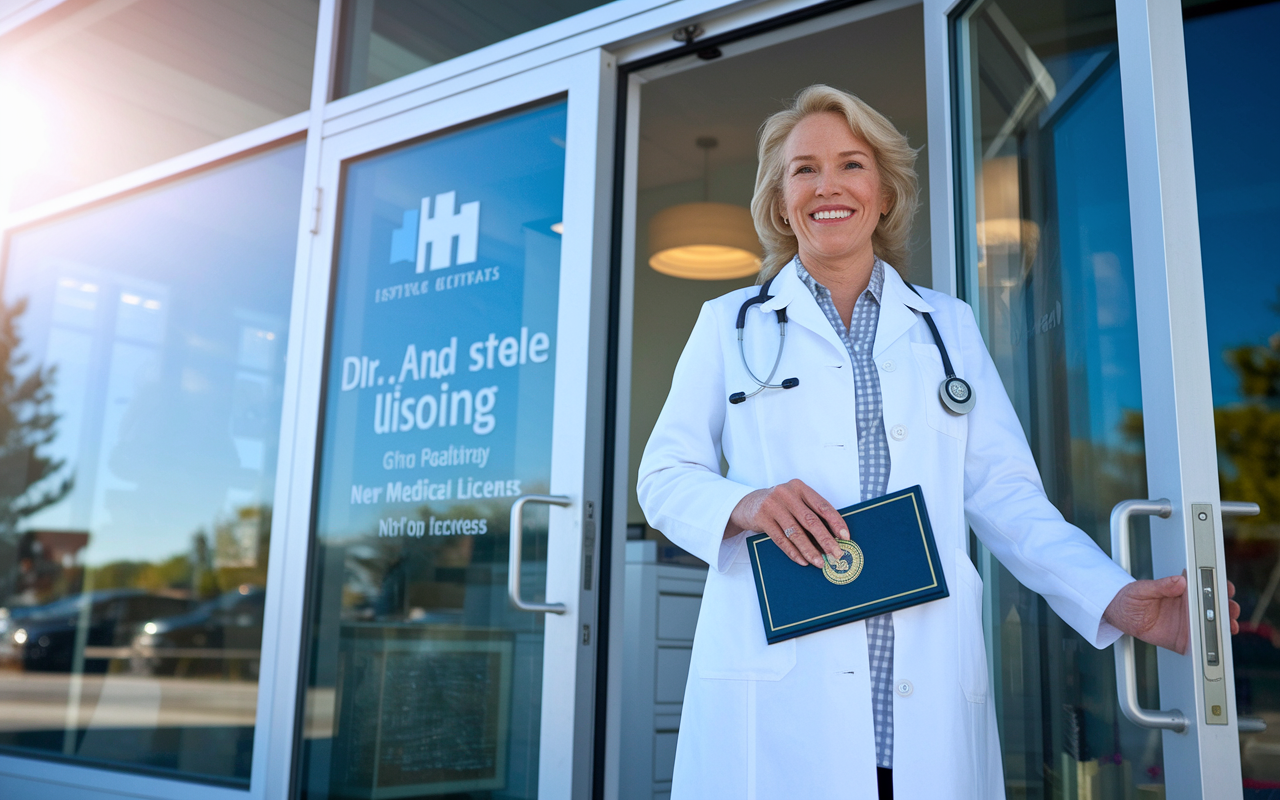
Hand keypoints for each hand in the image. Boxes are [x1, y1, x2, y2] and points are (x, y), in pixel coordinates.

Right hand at [725, 479, 847, 567]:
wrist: (746, 504)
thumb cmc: (779, 505)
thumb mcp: (794, 501)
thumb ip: (810, 512)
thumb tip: (834, 537)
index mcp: (799, 487)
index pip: (822, 506)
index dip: (836, 522)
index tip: (845, 537)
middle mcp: (786, 493)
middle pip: (810, 520)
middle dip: (826, 540)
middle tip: (837, 554)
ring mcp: (772, 505)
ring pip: (796, 532)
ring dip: (810, 550)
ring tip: (820, 562)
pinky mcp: (761, 518)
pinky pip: (780, 539)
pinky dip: (793, 552)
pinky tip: (802, 561)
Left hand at [1103, 574, 1239, 654]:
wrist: (1120, 615)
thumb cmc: (1132, 597)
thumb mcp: (1143, 588)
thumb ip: (1161, 585)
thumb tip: (1179, 581)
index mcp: (1182, 591)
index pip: (1205, 586)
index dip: (1219, 586)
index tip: (1226, 588)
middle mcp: (1188, 607)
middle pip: (1214, 607)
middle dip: (1227, 608)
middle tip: (1230, 610)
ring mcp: (1187, 623)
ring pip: (1211, 625)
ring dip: (1223, 626)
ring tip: (1227, 627)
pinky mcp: (1182, 639)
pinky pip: (1199, 644)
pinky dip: (1209, 645)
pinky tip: (1213, 645)